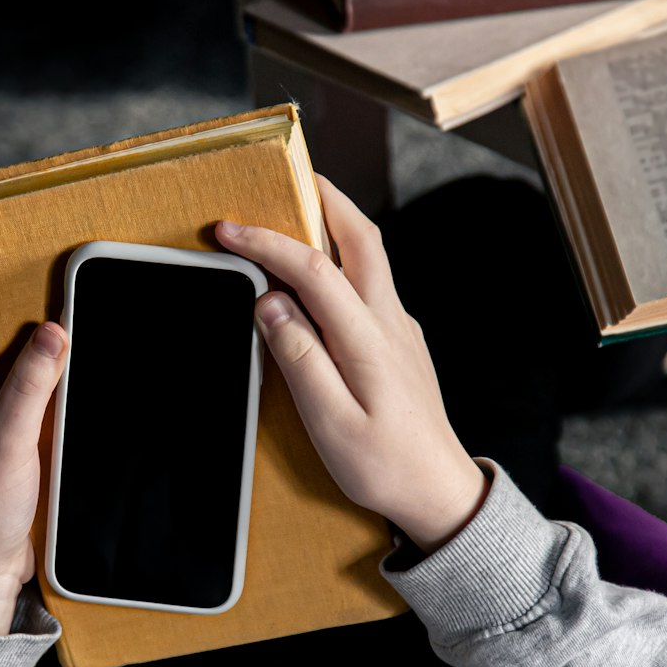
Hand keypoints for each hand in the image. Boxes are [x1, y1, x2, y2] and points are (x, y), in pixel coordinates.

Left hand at [0, 313, 68, 632]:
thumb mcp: (6, 441)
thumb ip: (29, 385)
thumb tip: (54, 328)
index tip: (37, 260)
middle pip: (7, 340)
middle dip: (41, 316)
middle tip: (83, 286)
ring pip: (31, 373)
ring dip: (58, 358)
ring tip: (97, 325)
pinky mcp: (21, 447)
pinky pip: (46, 407)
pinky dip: (66, 394)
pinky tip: (94, 386)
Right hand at [215, 174, 488, 551]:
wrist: (439, 492)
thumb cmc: (384, 466)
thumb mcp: (331, 424)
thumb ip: (300, 359)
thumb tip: (271, 305)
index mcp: (369, 339)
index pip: (314, 270)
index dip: (268, 243)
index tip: (228, 229)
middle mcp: (390, 322)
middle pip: (362, 237)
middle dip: (324, 198)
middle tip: (287, 175)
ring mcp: (399, 329)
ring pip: (370, 256)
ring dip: (335, 223)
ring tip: (296, 211)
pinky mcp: (399, 344)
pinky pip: (370, 283)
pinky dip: (342, 259)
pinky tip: (320, 275)